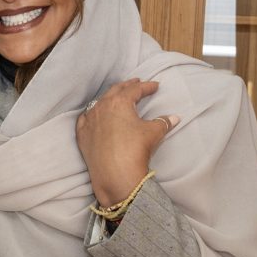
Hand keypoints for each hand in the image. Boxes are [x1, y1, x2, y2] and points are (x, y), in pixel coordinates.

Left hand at [75, 78, 178, 206]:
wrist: (115, 173)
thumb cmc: (135, 149)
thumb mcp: (153, 132)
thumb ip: (163, 122)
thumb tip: (174, 118)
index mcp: (119, 102)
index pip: (135, 90)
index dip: (146, 87)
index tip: (155, 86)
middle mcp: (101, 107)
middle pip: (115, 91)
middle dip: (127, 86)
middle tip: (136, 83)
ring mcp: (89, 121)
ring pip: (99, 103)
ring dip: (110, 98)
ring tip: (118, 97)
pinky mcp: (82, 134)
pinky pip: (85, 119)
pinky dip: (92, 114)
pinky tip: (94, 114)